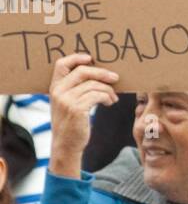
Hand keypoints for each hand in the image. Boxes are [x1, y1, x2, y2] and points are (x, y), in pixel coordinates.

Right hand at [48, 53, 118, 179]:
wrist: (66, 145)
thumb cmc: (71, 123)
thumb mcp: (67, 103)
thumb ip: (75, 88)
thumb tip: (100, 74)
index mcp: (54, 87)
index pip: (61, 64)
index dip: (76, 58)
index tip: (91, 59)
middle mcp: (58, 91)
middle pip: (83, 71)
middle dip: (102, 73)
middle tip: (115, 78)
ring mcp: (66, 100)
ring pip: (93, 85)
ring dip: (108, 90)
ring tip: (113, 98)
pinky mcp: (76, 109)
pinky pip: (97, 95)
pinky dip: (107, 97)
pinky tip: (110, 103)